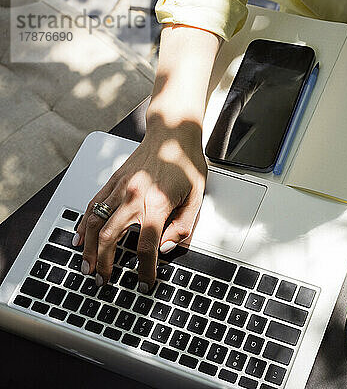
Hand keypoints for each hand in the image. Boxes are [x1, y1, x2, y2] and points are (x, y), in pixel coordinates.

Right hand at [74, 114, 206, 292]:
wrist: (173, 133)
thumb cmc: (186, 162)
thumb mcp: (197, 197)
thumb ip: (183, 226)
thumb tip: (167, 247)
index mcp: (157, 203)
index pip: (147, 246)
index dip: (145, 269)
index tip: (145, 282)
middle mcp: (133, 196)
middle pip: (110, 238)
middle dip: (104, 264)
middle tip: (104, 280)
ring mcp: (119, 188)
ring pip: (94, 223)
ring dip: (88, 249)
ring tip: (87, 267)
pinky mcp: (112, 180)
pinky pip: (92, 205)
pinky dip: (83, 224)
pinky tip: (80, 239)